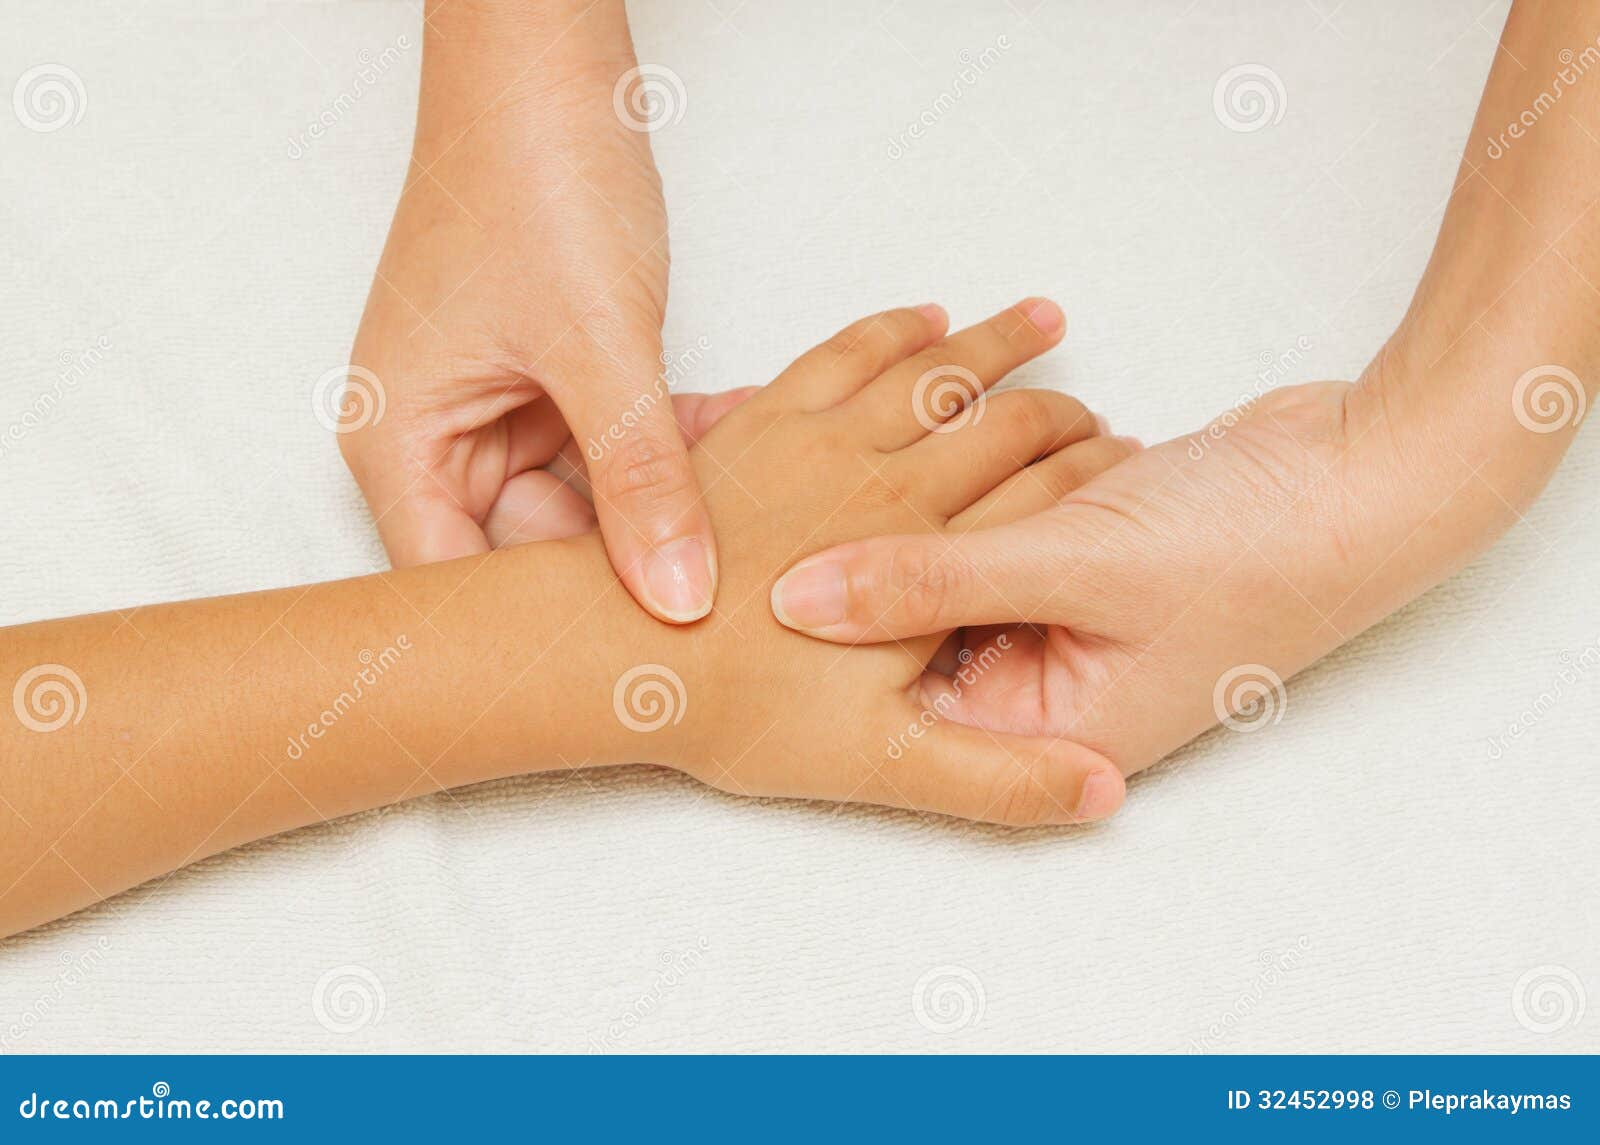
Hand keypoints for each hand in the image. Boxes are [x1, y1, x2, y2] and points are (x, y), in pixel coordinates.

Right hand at [339, 0, 723, 621]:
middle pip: (538, 557)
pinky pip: (624, 448)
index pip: (461, 591)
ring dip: (675, 500)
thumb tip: (677, 598)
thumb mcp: (596, 345)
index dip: (539, 645)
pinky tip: (755, 437)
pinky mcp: (559, 385)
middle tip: (734, 599)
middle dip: (636, 568)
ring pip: (597, 505)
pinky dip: (681, 445)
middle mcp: (444, 442)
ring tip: (766, 520)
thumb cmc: (534, 177)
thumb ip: (640, 477)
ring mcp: (504, 413)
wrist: (549, 63)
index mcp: (403, 445)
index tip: (634, 687)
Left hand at [636, 300, 1136, 823]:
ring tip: (1039, 321)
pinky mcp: (766, 421)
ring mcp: (823, 441)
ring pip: (932, 373)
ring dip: (993, 345)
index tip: (1129, 462)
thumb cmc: (739, 710)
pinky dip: (892, 331)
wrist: (608, 652)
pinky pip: (846, 352)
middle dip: (1059, 405)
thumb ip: (999, 777)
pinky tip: (916, 320)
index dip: (1094, 477)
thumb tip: (1101, 792)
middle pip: (999, 422)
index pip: (1040, 497)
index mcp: (932, 561)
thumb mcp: (885, 764)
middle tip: (1099, 396)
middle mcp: (887, 485)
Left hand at [766, 350, 1553, 774]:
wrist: (1374, 479)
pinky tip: (921, 383)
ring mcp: (1066, 604)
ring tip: (820, 440)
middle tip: (766, 480)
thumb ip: (932, 583)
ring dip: (906, 485)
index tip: (753, 562)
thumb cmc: (1249, 551)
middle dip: (851, 549)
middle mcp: (1046, 673)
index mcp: (1038, 718)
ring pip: (951, 541)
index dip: (823, 631)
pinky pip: (994, 497)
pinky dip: (965, 447)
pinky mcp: (1084, 537)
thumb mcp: (1073, 569)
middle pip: (914, 620)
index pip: (896, 693)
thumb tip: (795, 603)